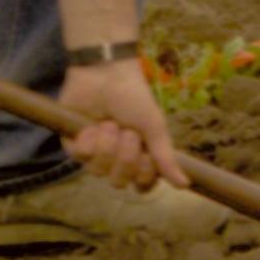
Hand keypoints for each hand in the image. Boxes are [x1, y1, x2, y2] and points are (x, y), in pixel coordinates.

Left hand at [60, 60, 189, 191]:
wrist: (106, 73)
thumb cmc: (134, 97)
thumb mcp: (154, 126)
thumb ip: (165, 158)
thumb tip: (185, 185)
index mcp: (139, 155)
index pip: (141, 184)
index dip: (143, 176)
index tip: (148, 157)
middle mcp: (116, 159)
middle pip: (119, 182)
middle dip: (125, 156)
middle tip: (128, 132)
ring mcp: (95, 154)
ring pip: (99, 171)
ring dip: (108, 144)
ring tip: (109, 122)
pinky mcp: (74, 146)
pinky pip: (81, 157)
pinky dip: (90, 140)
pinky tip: (91, 124)